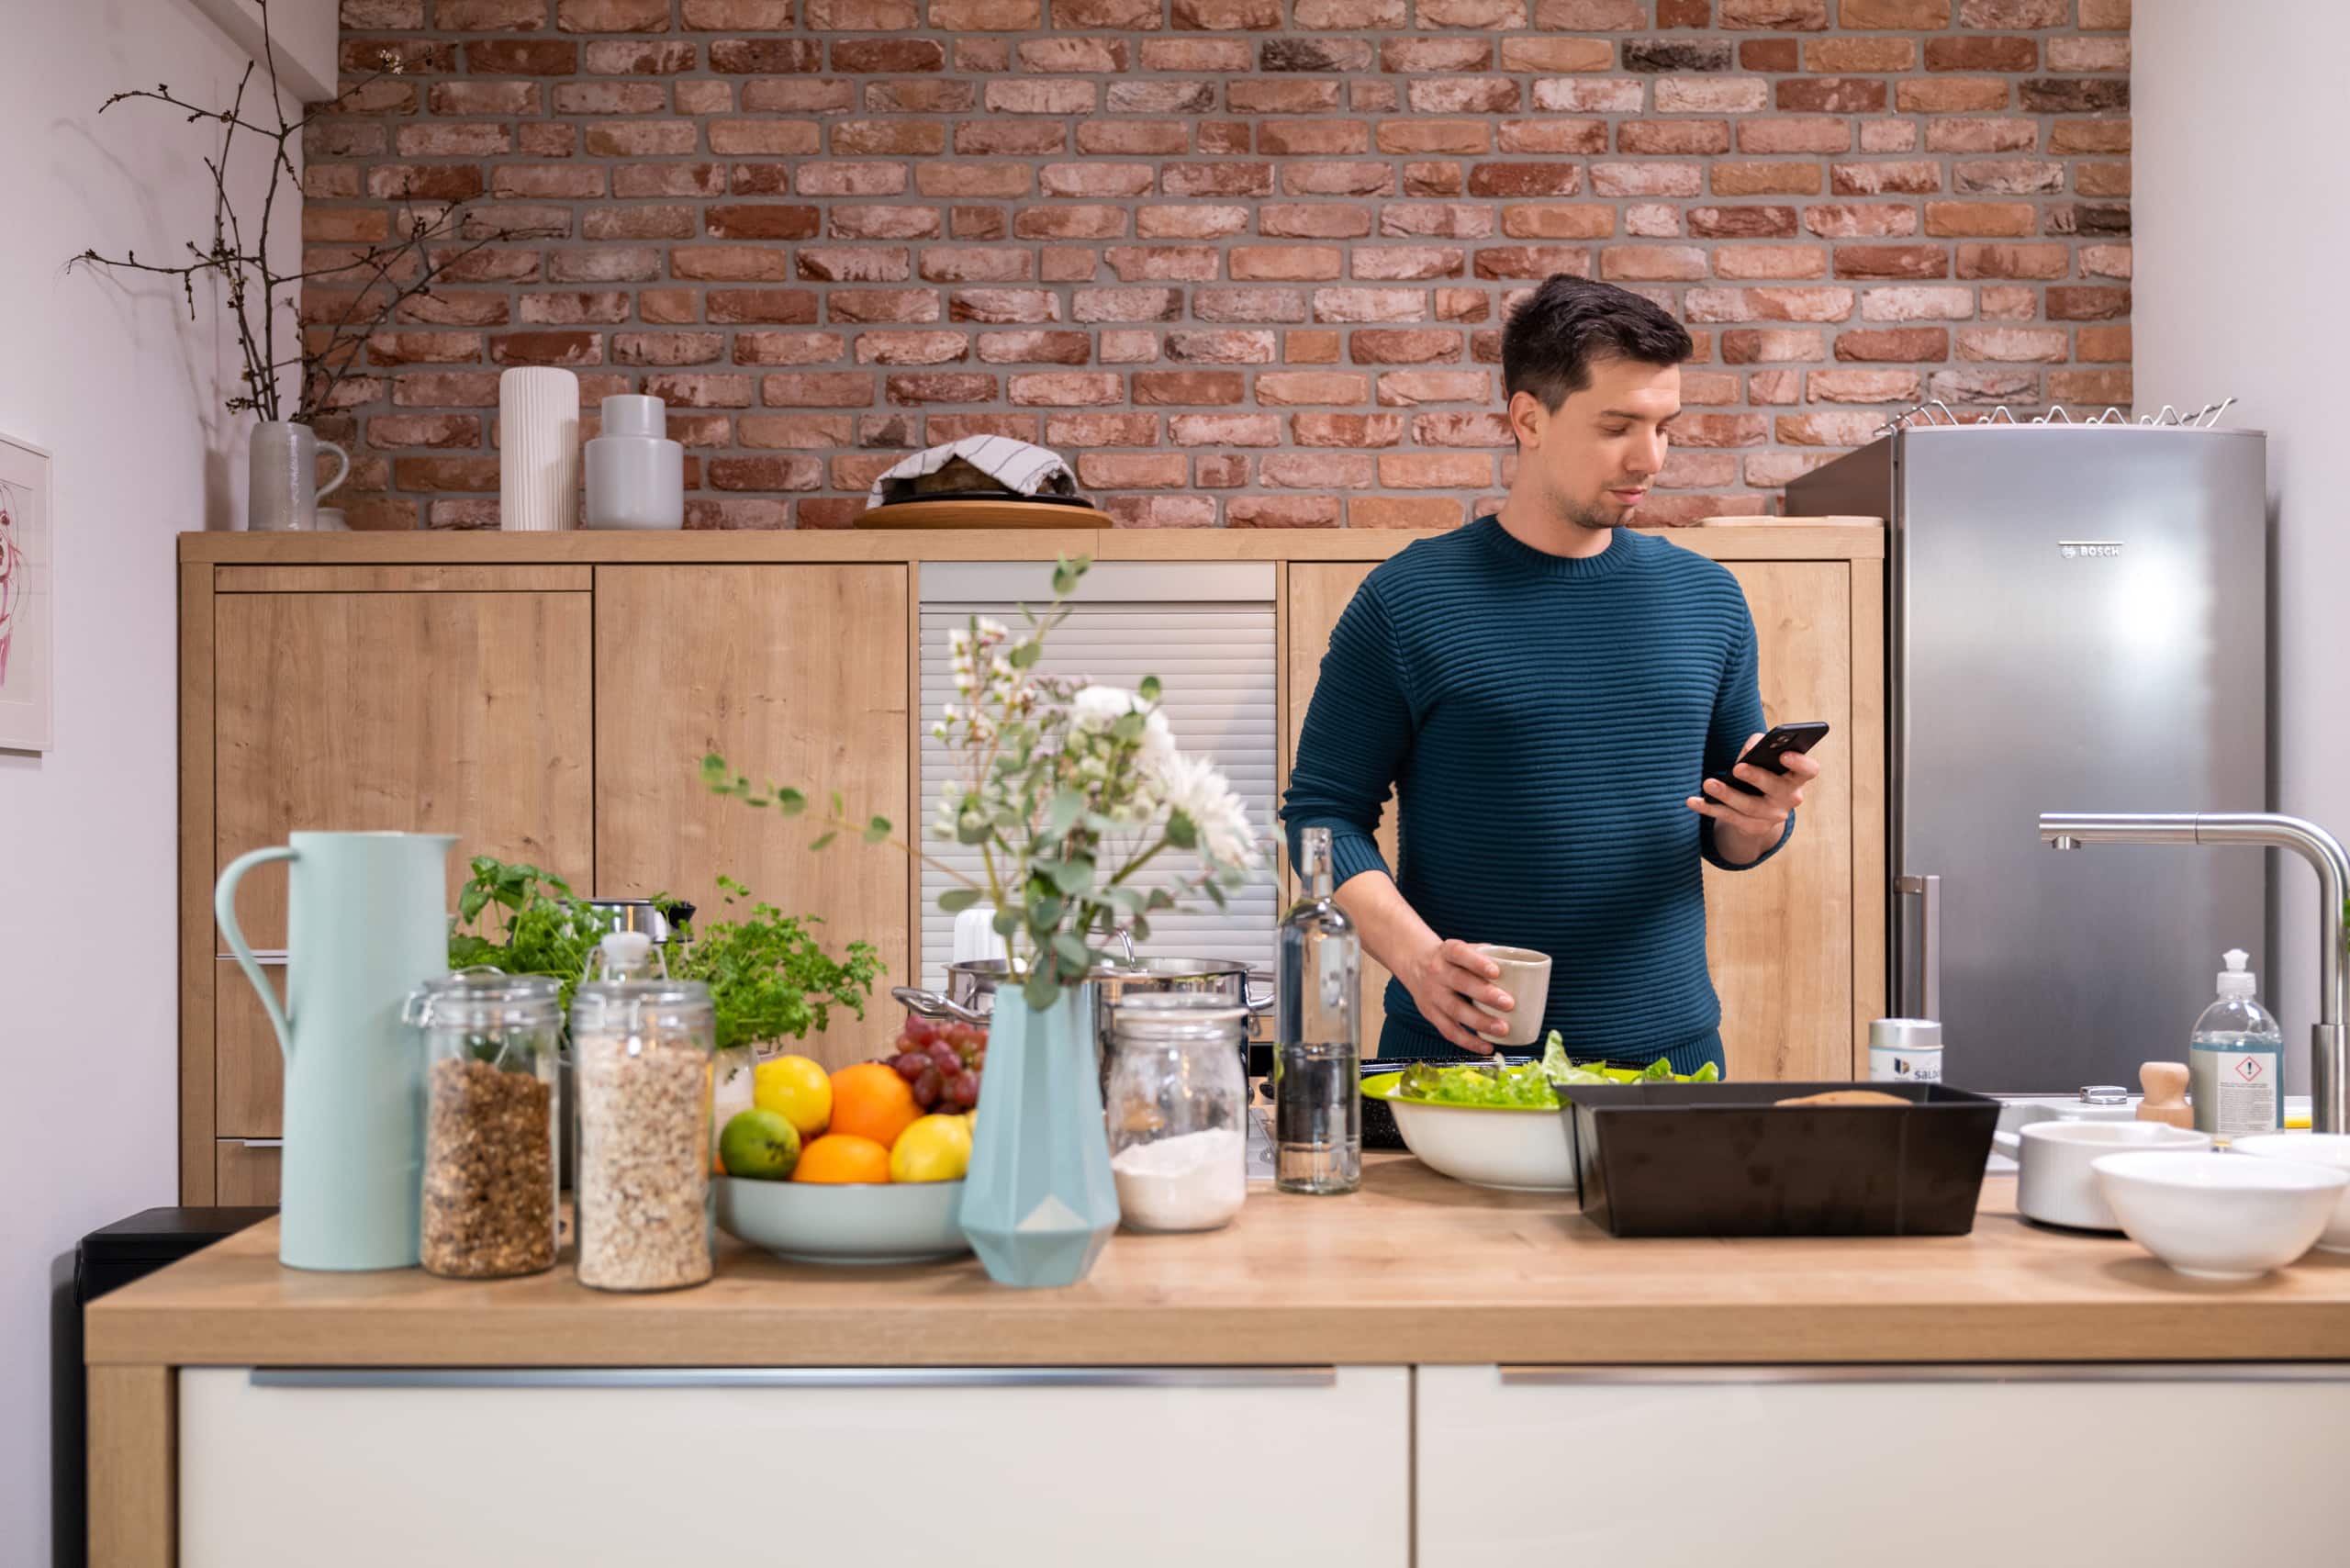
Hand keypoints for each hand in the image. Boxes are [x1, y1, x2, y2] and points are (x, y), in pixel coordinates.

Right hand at [1400, 937, 1515, 1054]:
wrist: (1414, 963)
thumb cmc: (1451, 959)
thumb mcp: (1462, 948)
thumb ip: (1487, 956)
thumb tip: (1524, 971)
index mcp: (1447, 952)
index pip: (1460, 953)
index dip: (1477, 962)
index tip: (1496, 971)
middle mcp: (1437, 972)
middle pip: (1459, 983)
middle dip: (1485, 994)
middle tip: (1509, 1003)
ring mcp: (1432, 994)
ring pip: (1454, 1009)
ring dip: (1480, 1021)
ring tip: (1503, 1029)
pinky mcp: (1430, 1013)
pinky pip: (1448, 1030)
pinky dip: (1468, 1041)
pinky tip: (1487, 1046)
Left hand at [1686, 732, 1820, 866]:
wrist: (1757, 807)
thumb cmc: (1761, 770)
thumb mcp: (1762, 756)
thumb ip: (1758, 745)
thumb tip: (1750, 748)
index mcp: (1797, 776)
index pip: (1809, 770)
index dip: (1800, 763)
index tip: (1783, 754)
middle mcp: (1790, 798)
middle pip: (1776, 789)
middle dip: (1757, 777)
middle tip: (1738, 767)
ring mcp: (1773, 816)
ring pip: (1750, 807)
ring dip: (1727, 794)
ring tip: (1708, 784)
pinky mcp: (1753, 827)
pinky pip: (1729, 818)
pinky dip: (1709, 808)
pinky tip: (1693, 801)